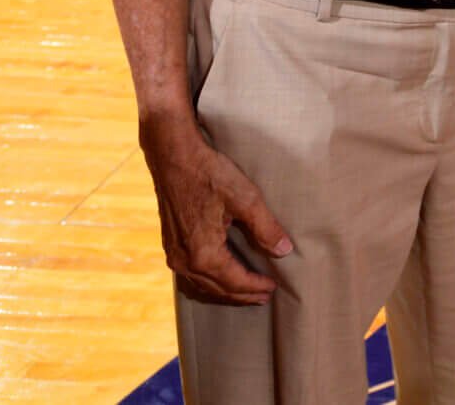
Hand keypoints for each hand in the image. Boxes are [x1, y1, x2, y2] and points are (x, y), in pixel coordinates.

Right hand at [140, 111, 293, 305]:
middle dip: (243, 295)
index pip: (236, 282)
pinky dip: (208, 283)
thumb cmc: (209, 174)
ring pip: (202, 286)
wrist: (173, 156)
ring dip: (225, 292)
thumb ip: (266, 227)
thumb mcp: (245, 198)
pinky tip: (218, 279)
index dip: (257, 287)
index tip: (275, 287)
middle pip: (218, 289)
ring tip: (245, 292)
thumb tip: (285, 251)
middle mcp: (185, 260)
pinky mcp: (170, 245)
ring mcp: (174, 254)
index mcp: (204, 253)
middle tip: (264, 297)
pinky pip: (190, 276)